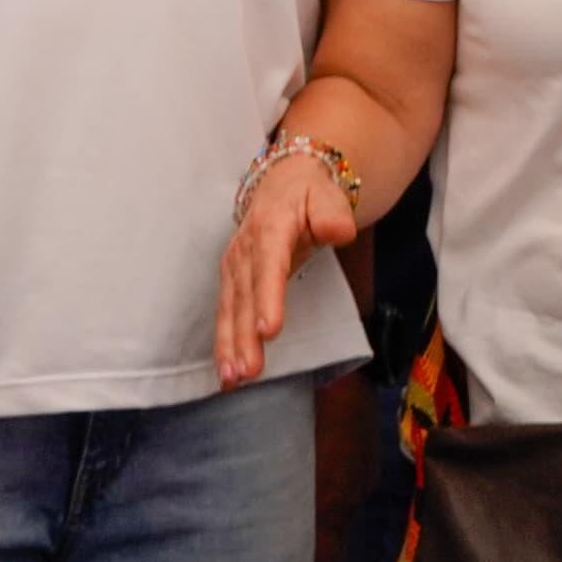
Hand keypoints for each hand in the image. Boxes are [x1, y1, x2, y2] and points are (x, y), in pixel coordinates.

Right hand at [216, 149, 355, 386]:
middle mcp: (246, 249)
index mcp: (270, 227)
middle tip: (248, 370)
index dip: (266, 298)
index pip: (269, 265)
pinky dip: (224, 343)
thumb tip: (337, 231)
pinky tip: (227, 371)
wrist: (285, 183)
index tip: (268, 330)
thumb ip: (332, 214)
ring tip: (232, 378)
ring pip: (230, 309)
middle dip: (243, 335)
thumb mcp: (327, 194)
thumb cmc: (309, 193)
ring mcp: (235, 266)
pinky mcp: (232, 280)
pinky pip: (226, 313)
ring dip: (229, 345)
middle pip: (244, 296)